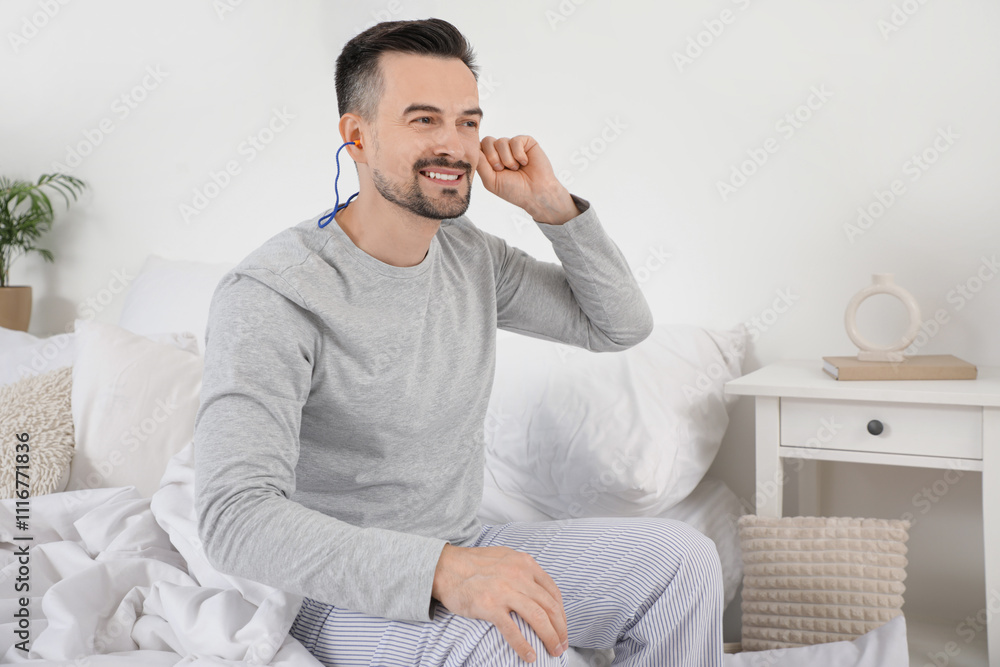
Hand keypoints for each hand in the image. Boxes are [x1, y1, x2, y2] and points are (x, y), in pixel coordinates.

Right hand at [431, 543, 568, 662]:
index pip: (553, 592)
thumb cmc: (473, 564)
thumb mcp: (505, 557)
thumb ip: (522, 570)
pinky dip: (524, 646)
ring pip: (538, 617)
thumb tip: (537, 589)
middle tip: (562, 644)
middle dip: (561, 629)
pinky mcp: (489, 605)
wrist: (444, 566)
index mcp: (525, 564)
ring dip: (550, 638)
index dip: (562, 613)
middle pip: (550, 606)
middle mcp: (519, 575)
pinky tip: (530, 656)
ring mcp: (504, 590)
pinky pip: (513, 630)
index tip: (562, 626)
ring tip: (554, 651)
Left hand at [476, 135, 578, 224]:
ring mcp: (513, 146)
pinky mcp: (526, 142)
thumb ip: (480, 164)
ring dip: (507, 159)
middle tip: (502, 169)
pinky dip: (519, 154)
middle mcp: (501, 151)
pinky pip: (515, 141)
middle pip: (487, 140)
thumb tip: (473, 148)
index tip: (492, 170)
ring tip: (515, 168)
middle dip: (493, 157)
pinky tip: (525, 163)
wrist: (536, 193)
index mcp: (491, 160)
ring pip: (501, 141)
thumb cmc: (514, 190)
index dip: (482, 156)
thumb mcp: (490, 181)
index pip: (478, 147)